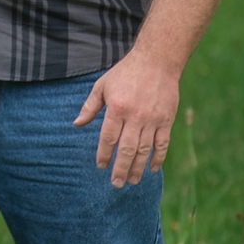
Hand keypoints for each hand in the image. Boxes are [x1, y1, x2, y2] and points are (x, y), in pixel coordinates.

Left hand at [74, 49, 178, 187]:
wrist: (156, 60)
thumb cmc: (126, 72)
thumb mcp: (103, 85)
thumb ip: (90, 106)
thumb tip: (77, 124)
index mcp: (117, 107)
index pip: (108, 138)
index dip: (103, 154)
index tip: (101, 166)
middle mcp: (135, 116)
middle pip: (126, 149)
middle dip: (120, 169)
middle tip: (116, 183)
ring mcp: (152, 119)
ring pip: (144, 150)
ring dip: (137, 168)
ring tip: (132, 181)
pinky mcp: (166, 120)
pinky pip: (162, 144)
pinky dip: (157, 158)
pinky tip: (151, 168)